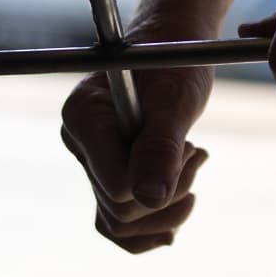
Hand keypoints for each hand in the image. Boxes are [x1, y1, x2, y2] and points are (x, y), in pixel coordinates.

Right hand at [61, 24, 213, 253]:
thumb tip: (149, 197)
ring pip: (119, 224)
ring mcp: (90, 164)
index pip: (117, 186)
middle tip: (197, 152)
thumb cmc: (174, 65)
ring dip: (166, 210)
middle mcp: (78, 144)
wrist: (172, 51)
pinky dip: (151, 226)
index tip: (189, 146)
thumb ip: (160, 147)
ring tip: (191, 168)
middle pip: (119, 210)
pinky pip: (117, 225)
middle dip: (170, 191)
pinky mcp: (105, 177)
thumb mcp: (175, 101)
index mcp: (81, 119)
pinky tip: (179, 210)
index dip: (161, 179)